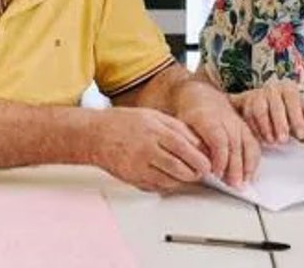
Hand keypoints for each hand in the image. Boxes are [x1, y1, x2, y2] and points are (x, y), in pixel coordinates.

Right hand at [88, 107, 212, 192]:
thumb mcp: (153, 116)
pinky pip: (156, 186)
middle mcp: (146, 150)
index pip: (183, 148)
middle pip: (178, 168)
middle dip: (194, 173)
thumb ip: (176, 128)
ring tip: (189, 175)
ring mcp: (138, 167)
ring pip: (168, 181)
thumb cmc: (123, 123)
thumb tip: (198, 142)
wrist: (95, 135)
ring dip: (183, 180)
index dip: (199, 158)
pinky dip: (168, 184)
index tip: (208, 164)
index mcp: (154, 131)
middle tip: (202, 172)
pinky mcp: (132, 179)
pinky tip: (171, 177)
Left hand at [174, 79, 261, 187]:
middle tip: (233, 184)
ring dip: (246, 165)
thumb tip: (196, 164)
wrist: (201, 96)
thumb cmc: (190, 114)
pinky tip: (249, 174)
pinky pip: (253, 144)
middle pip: (234, 144)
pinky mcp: (245, 127)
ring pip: (246, 144)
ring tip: (242, 182)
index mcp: (207, 118)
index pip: (218, 139)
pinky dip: (253, 160)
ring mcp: (237, 123)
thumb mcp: (182, 125)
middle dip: (234, 167)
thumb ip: (189, 144)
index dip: (219, 157)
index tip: (216, 173)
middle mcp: (226, 119)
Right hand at [231, 79, 303, 145]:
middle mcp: (272, 88)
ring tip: (272, 141)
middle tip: (284, 140)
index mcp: (288, 88)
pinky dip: (254, 129)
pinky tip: (260, 139)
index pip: (293, 99)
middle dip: (280, 124)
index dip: (297, 117)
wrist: (262, 101)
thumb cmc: (285, 107)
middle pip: (275, 105)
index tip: (301, 134)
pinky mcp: (245, 103)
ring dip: (266, 128)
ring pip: (259, 110)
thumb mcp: (299, 108)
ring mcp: (257, 95)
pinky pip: (248, 116)